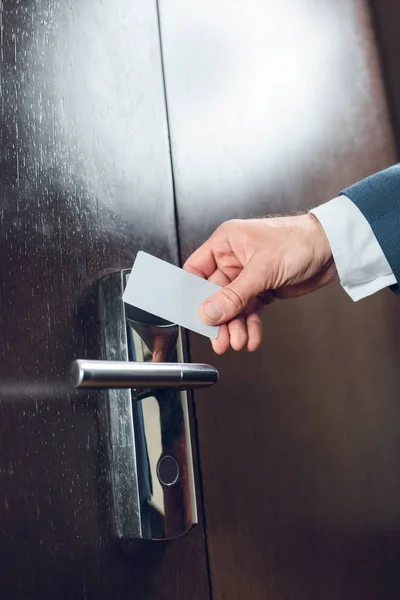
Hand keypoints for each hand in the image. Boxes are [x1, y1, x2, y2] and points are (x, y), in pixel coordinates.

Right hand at [184, 214, 335, 353]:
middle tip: (220, 339)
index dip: (192, 294)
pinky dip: (251, 325)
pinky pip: (250, 311)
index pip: (196, 270)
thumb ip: (234, 295)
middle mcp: (234, 259)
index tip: (194, 316)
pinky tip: (252, 337)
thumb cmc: (300, 240)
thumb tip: (209, 312)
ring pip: (233, 307)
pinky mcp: (263, 289)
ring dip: (235, 326)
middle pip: (215, 294)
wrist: (333, 249)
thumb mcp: (262, 270)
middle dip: (219, 319)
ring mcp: (249, 276)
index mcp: (226, 243)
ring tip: (239, 341)